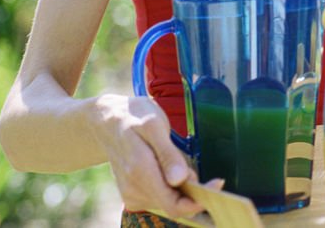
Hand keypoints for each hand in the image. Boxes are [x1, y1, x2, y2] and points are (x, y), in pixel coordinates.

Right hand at [91, 94, 205, 218]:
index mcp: (140, 172)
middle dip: (193, 193)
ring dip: (182, 190)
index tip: (218, 184)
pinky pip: (159, 198)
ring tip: (180, 163)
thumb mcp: (154, 125)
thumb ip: (168, 154)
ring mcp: (131, 193)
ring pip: (167, 203)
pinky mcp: (131, 194)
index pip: (174, 205)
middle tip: (202, 170)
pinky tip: (170, 170)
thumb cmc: (134, 117)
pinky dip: (171, 188)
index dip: (198, 202)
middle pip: (174, 206)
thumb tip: (180, 180)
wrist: (106, 121)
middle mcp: (134, 189)